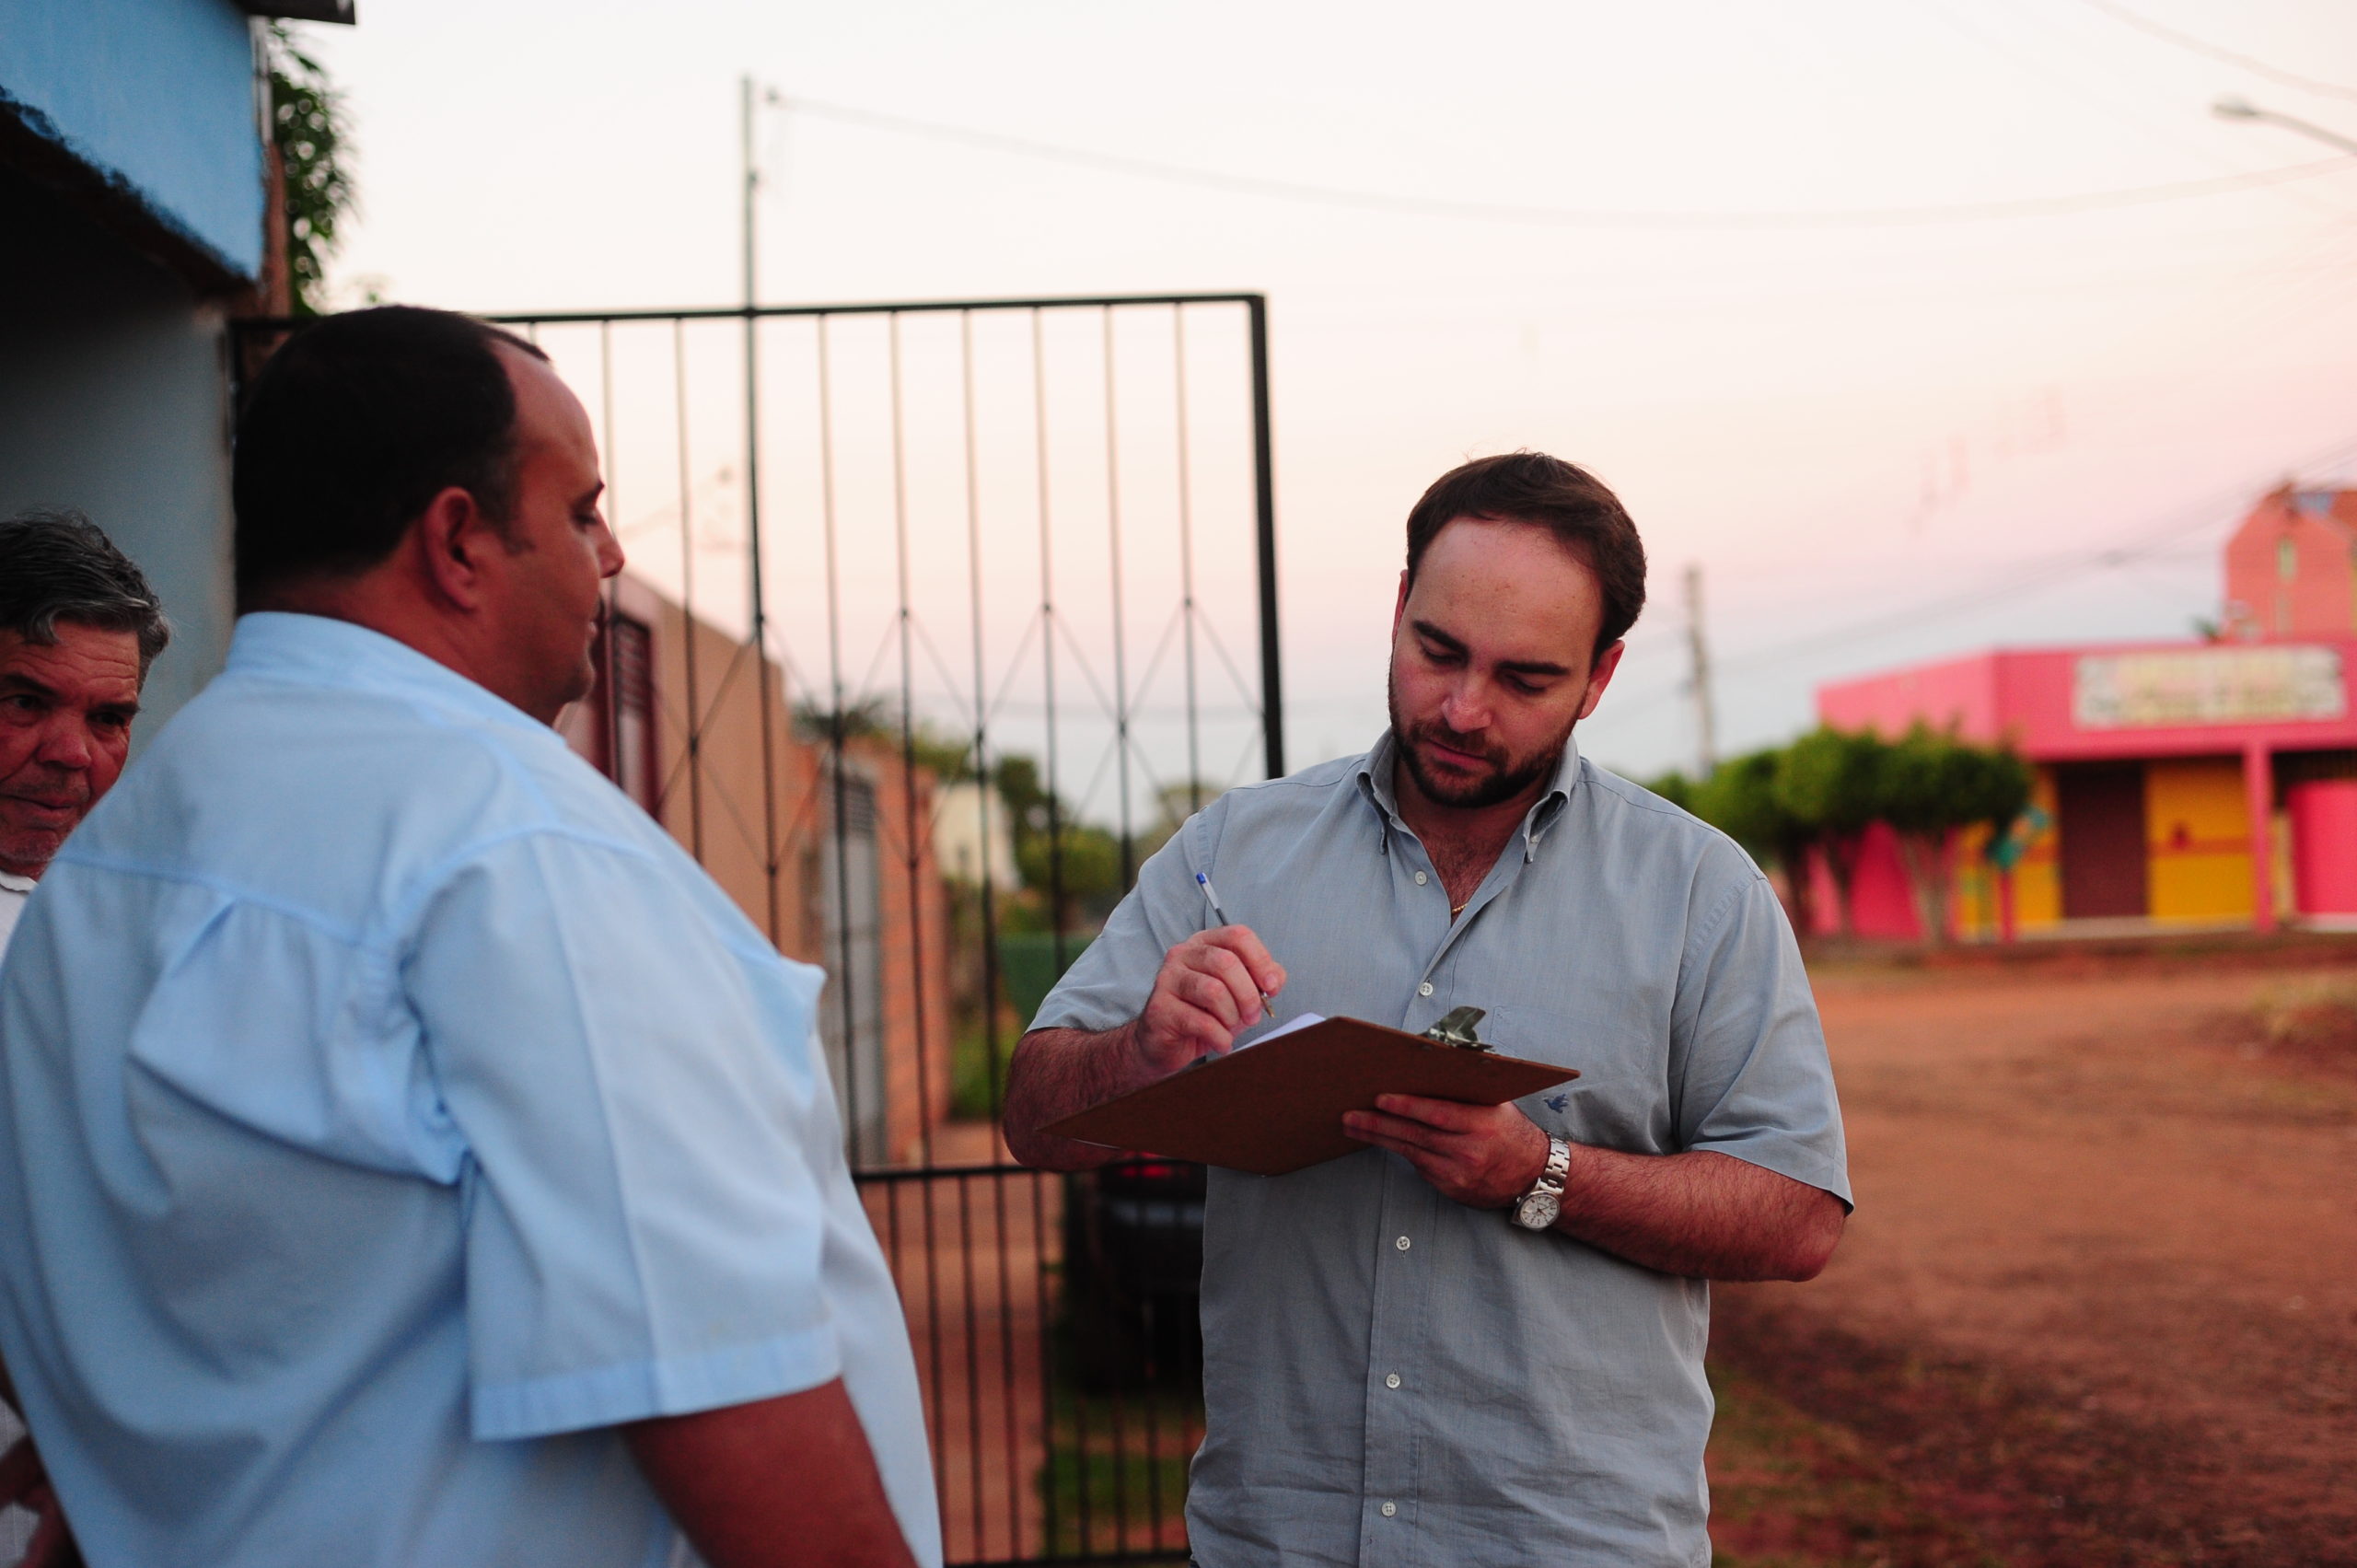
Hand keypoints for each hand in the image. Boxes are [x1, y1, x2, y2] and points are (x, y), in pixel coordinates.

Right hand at [1126, 926, 1285, 1076]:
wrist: (1164, 1043)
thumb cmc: (1202, 1014)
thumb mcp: (1237, 994)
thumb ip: (1259, 980)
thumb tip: (1275, 979)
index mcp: (1204, 943)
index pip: (1238, 936)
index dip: (1261, 961)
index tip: (1271, 986)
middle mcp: (1183, 955)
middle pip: (1226, 962)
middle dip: (1248, 995)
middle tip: (1252, 1016)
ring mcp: (1168, 979)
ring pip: (1213, 991)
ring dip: (1231, 1016)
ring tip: (1229, 1028)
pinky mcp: (1160, 1008)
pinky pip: (1201, 1021)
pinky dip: (1220, 1037)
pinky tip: (1220, 1042)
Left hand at [1343, 1094, 1550, 1208]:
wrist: (1534, 1175)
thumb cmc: (1511, 1131)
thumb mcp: (1496, 1105)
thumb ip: (1465, 1090)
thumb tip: (1429, 1066)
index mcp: (1482, 1123)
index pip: (1437, 1114)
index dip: (1406, 1107)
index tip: (1380, 1098)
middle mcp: (1470, 1151)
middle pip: (1416, 1136)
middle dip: (1378, 1125)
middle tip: (1350, 1116)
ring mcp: (1460, 1174)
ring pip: (1411, 1153)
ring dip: (1380, 1139)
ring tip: (1353, 1127)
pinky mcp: (1453, 1190)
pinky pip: (1420, 1168)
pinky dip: (1402, 1153)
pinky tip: (1382, 1141)